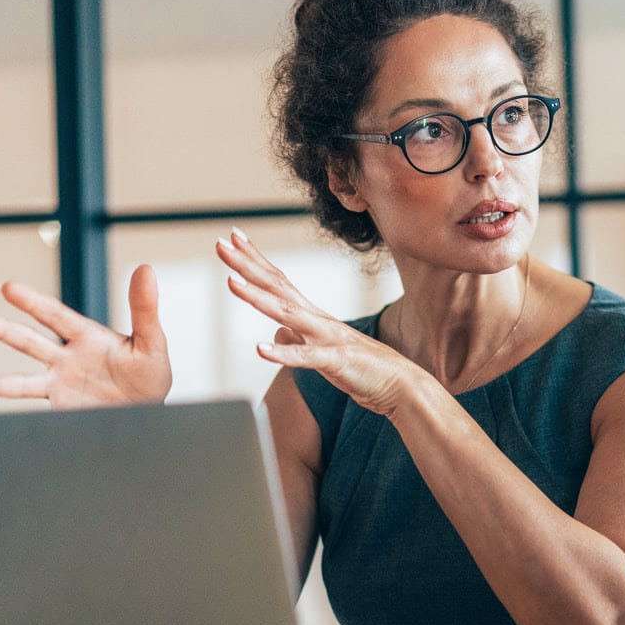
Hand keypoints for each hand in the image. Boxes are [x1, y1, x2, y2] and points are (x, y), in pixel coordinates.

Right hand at [0, 264, 172, 408]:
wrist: (150, 415)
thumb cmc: (150, 376)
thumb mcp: (152, 342)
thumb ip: (144, 309)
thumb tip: (145, 269)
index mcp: (88, 337)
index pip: (55, 316)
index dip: (33, 302)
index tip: (8, 288)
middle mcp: (67, 359)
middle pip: (30, 342)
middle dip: (2, 331)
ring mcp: (61, 384)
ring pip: (23, 380)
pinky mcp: (61, 408)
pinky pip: (33, 408)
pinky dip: (14, 407)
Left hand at [215, 228, 415, 414]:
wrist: (402, 385)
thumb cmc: (364, 369)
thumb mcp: (323, 353)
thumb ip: (298, 341)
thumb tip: (276, 333)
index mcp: (314, 317)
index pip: (279, 281)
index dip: (255, 260)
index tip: (234, 239)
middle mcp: (319, 320)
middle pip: (278, 286)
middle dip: (248, 265)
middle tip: (222, 242)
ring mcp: (328, 338)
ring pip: (288, 313)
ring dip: (258, 297)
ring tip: (231, 281)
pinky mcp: (337, 362)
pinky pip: (306, 357)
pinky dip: (282, 353)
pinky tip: (260, 348)